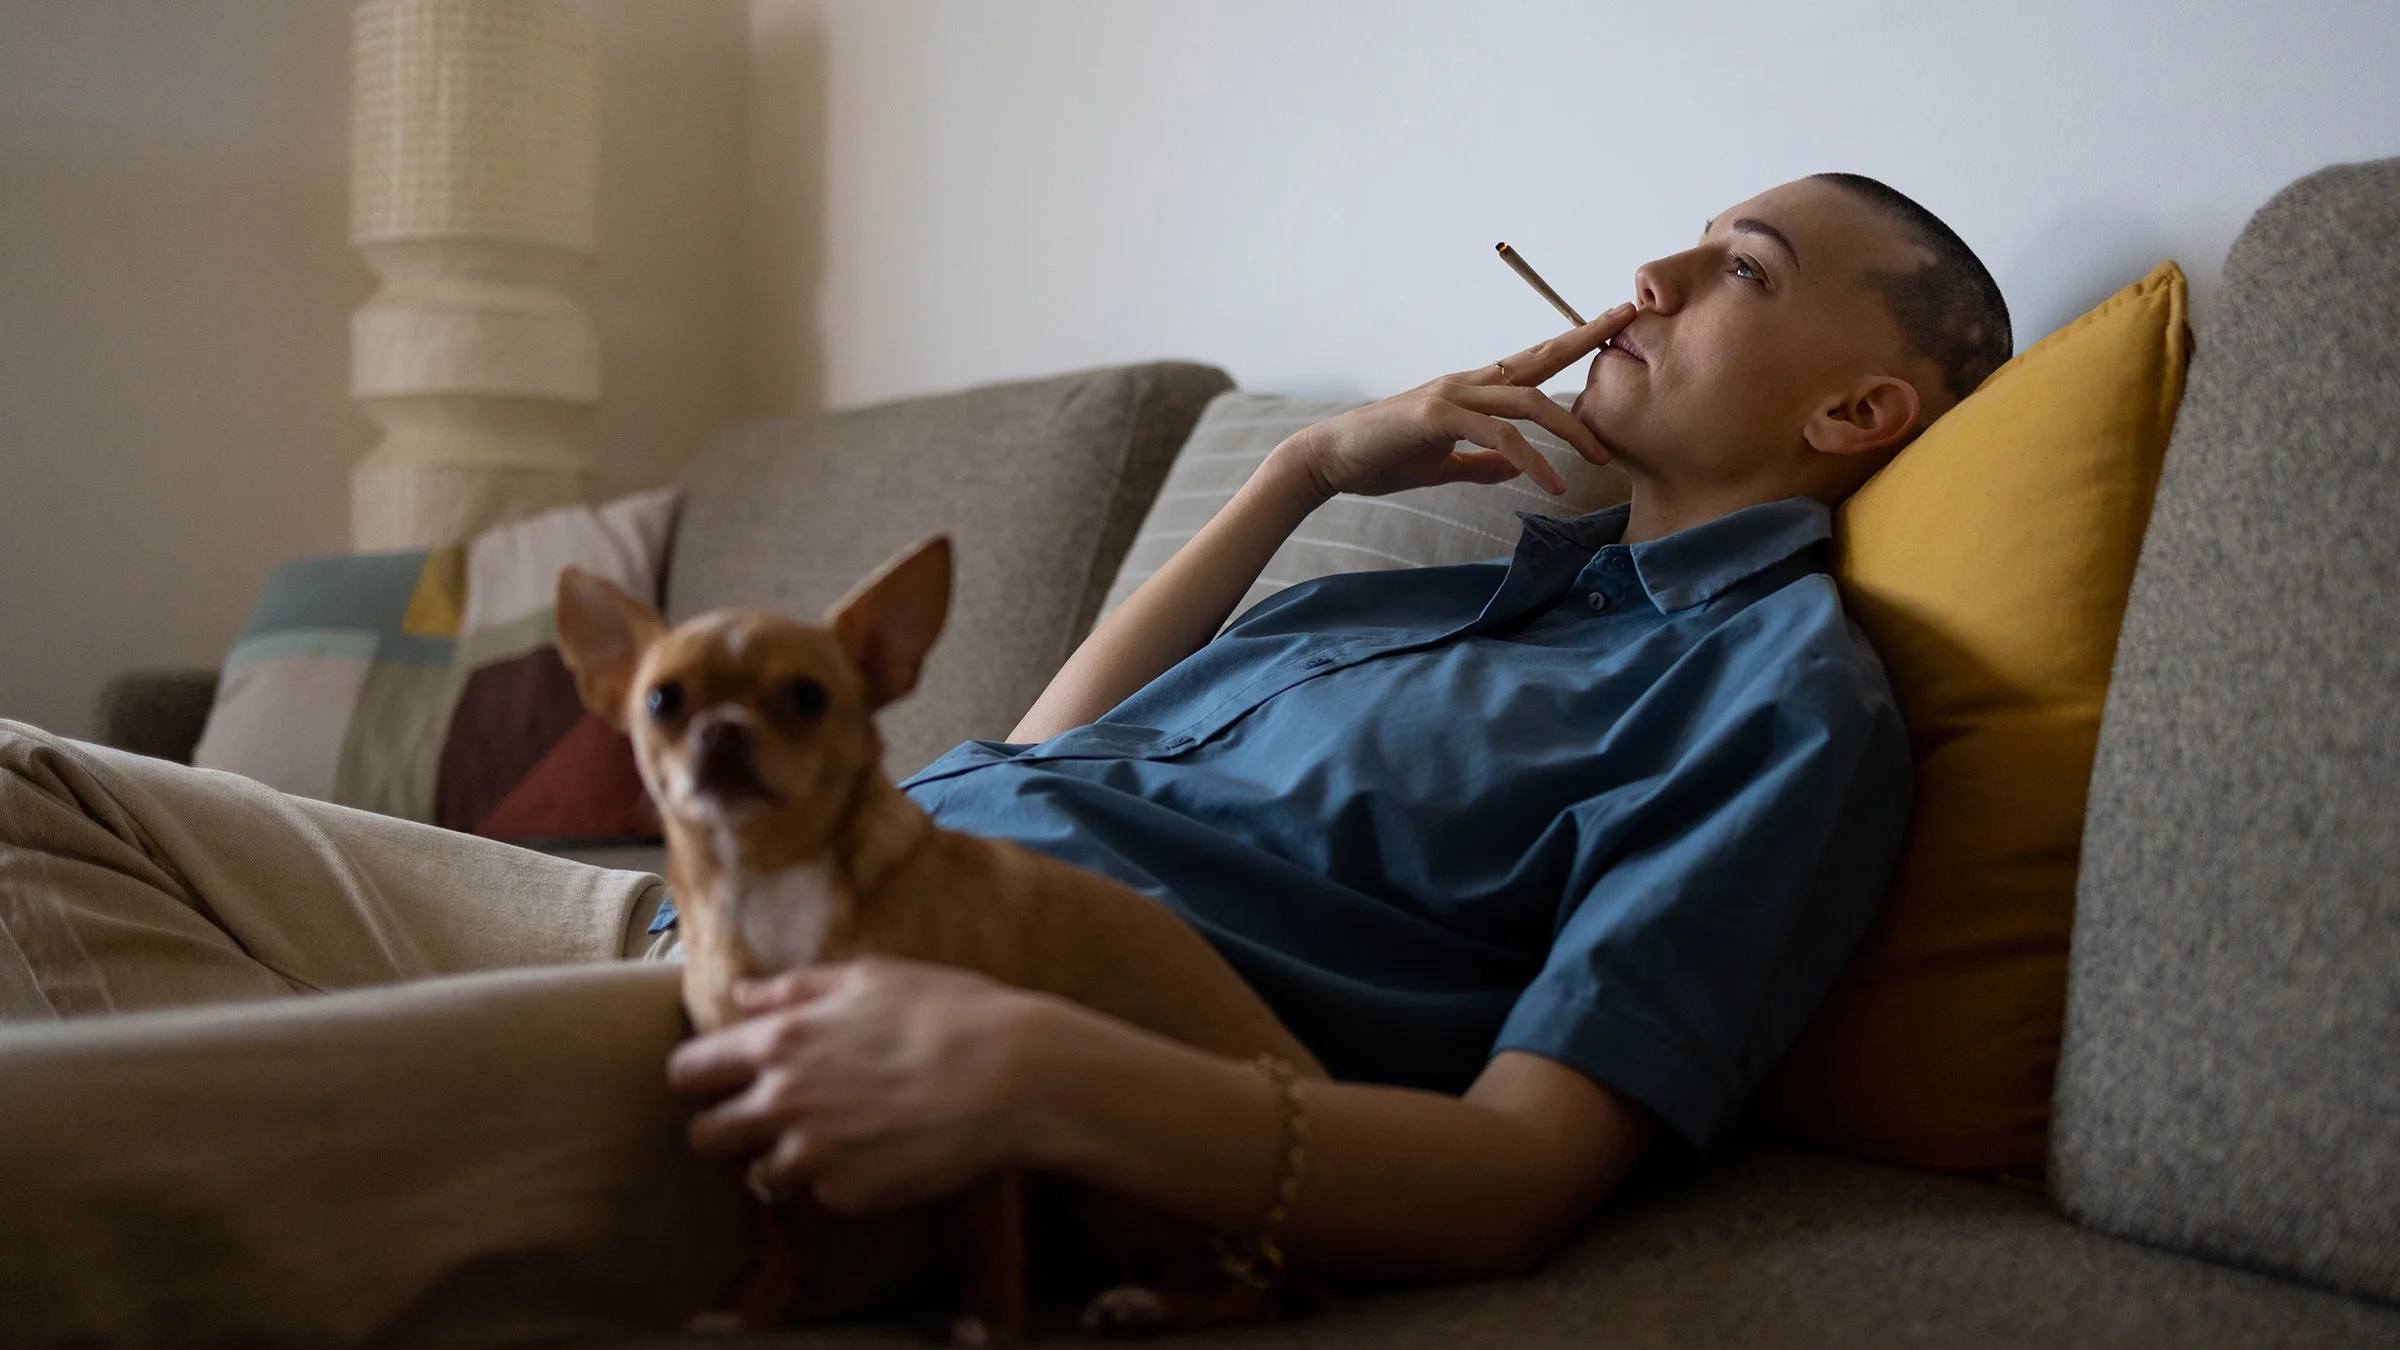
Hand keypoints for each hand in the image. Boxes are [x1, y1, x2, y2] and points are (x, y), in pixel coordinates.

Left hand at [665, 955, 1051, 1211]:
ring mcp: (813, 1155)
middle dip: (726, 1131)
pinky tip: (884, 1152)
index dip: (699, 1078)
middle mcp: (782, 1102)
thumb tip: (742, 995)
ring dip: (787, 1162)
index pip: (687, 1072)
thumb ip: (795, 988)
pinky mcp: (848, 1196)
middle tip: (768, 1121)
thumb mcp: (871, 977)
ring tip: (837, 1139)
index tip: (721, 1080)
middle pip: (703, 1138)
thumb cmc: (950, 1012)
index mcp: (780, 1041)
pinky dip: (844, 1181)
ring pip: (760, 1177)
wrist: (1013, 1075)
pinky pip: (824, 1197)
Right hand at [1275, 303, 1635, 500]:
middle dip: (1585, 340)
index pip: (1530, 360)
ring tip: (1600, 457)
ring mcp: (1453, 396)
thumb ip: (1481, 462)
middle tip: (1627, 321)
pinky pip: (1500, 438)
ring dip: (1570, 427)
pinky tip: (1549, 483)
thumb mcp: (1444, 463)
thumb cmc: (1382, 460)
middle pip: (1538, 358)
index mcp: (1470, 391)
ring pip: (1528, 401)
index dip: (1570, 341)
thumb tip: (1515, 468)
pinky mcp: (1439, 418)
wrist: (1330, 461)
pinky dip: (1530, 460)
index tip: (1608, 325)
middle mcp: (1467, 383)